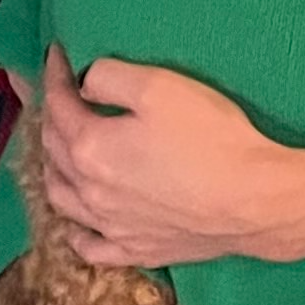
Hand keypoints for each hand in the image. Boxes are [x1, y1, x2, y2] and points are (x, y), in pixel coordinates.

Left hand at [34, 48, 304, 269]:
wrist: (252, 200)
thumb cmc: (209, 137)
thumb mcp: (159, 86)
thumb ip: (109, 77)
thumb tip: (85, 84)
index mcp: (91, 147)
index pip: (60, 106)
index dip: (55, 76)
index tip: (57, 54)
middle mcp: (90, 191)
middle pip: (54, 150)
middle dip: (52, 116)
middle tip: (61, 94)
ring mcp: (111, 226)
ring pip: (61, 198)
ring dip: (54, 169)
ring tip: (60, 151)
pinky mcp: (135, 250)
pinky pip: (90, 246)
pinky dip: (76, 231)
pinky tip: (79, 222)